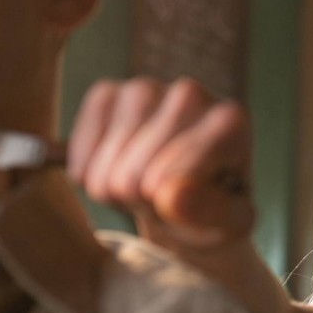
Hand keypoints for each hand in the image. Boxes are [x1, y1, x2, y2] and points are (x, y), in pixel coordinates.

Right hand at [67, 77, 253, 252]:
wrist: (185, 196)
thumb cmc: (213, 210)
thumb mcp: (227, 224)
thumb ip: (207, 212)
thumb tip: (169, 195)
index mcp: (230, 121)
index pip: (173, 178)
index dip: (171, 207)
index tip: (192, 203)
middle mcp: (189, 93)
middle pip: (134, 176)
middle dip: (143, 200)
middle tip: (165, 197)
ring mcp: (145, 89)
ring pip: (106, 168)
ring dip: (116, 192)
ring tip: (145, 185)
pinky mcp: (107, 94)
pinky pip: (82, 154)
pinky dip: (90, 175)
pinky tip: (118, 169)